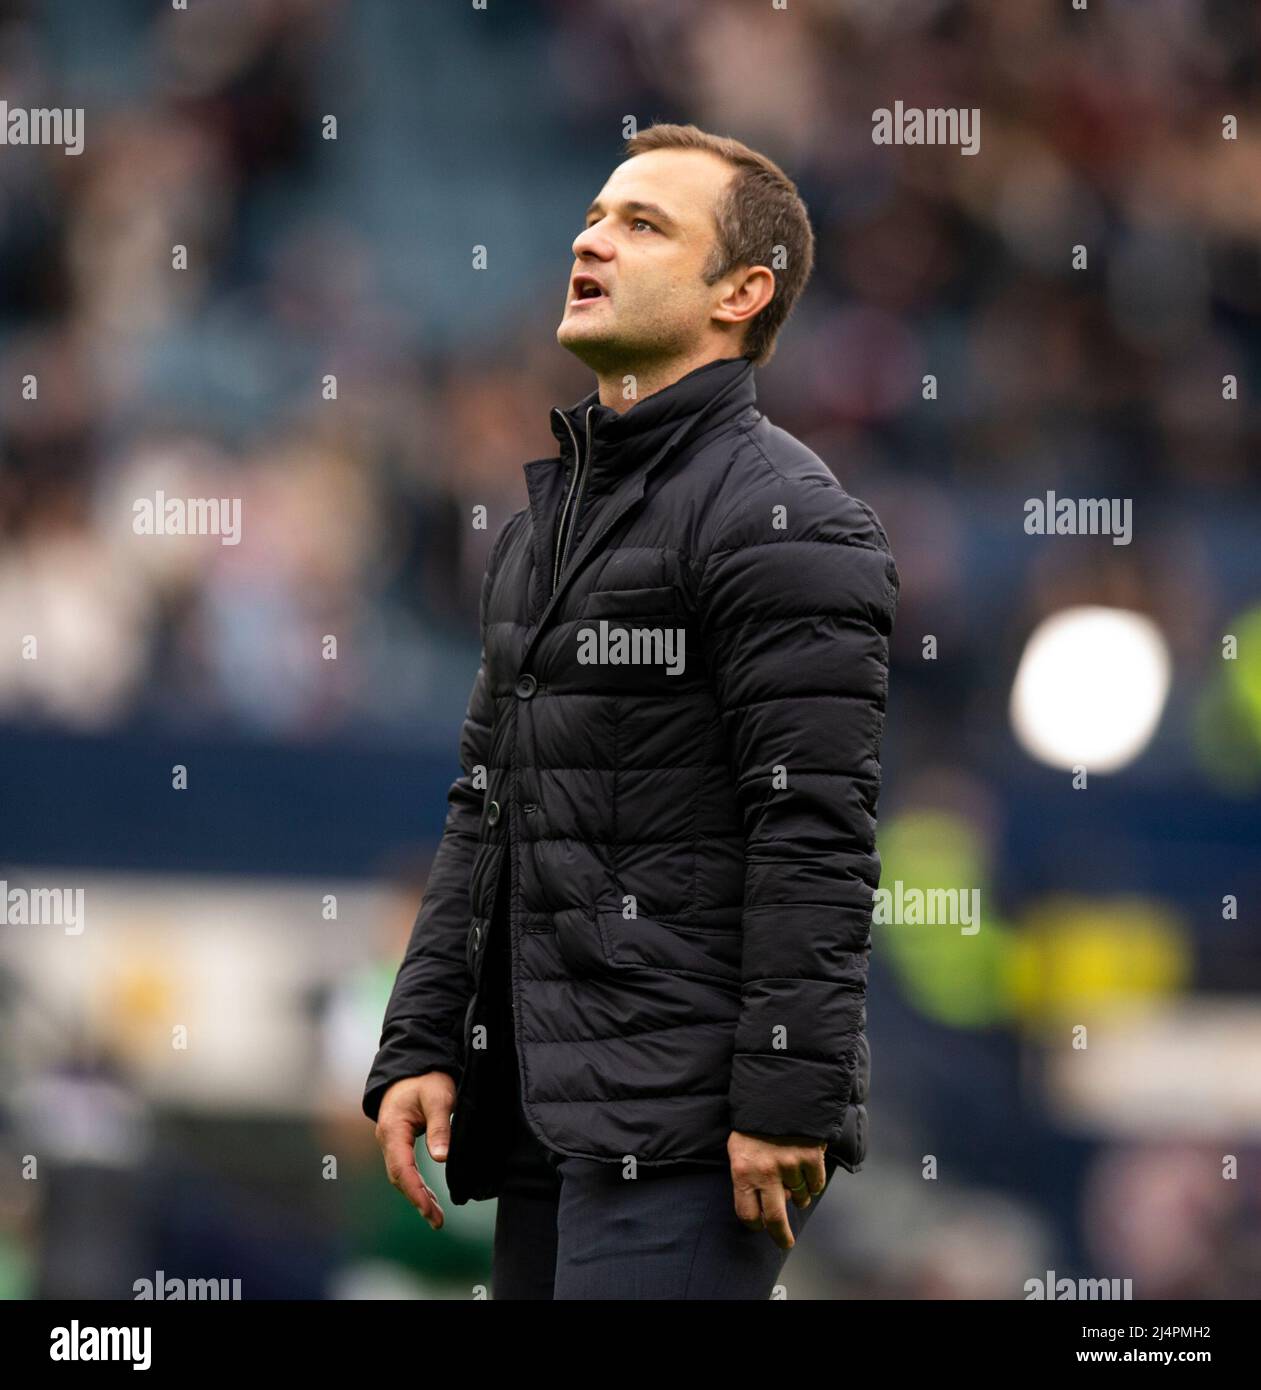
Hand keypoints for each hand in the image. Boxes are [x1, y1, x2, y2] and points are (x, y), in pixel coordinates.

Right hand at [374, 1072, 456, 1229]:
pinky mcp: (399, 1142)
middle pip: (399, 1177)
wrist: (414, 1066)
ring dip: (417, 1195)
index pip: (401, 1167)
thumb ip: (439, 1126)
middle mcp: (387, 1138)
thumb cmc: (427, 1079)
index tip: (429, 1209)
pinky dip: (416, 1185)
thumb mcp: (438, 1098)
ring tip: (436, 1217)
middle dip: (417, 1200)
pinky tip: (429, 1198)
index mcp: (393, 1128)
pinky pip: (405, 1168)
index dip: (415, 1191)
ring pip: (401, 1175)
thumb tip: (441, 1159)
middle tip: (437, 1221)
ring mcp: (391, 1141)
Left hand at [727, 1130, 827, 1249]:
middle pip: (775, 1220)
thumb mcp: (739, 1146)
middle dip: (781, 1236)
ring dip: (799, 1196)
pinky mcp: (811, 1157)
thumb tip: (764, 1202)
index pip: (747, 1214)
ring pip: (799, 1198)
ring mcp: (790, 1165)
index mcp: (743, 1171)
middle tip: (785, 1243)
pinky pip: (816, 1184)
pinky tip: (807, 1171)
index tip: (759, 1224)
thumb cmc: (754, 1122)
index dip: (755, 1223)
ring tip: (794, 1181)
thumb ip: (747, 1175)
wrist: (778, 1090)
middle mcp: (766, 1173)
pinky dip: (814, 1183)